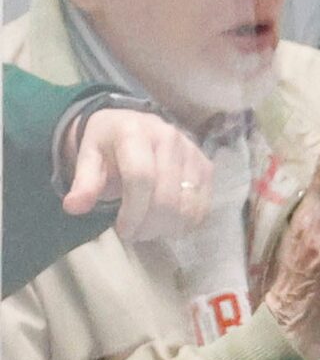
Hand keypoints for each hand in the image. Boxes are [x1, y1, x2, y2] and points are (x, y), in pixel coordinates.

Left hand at [65, 106, 211, 244]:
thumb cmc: (107, 145)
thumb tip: (74, 207)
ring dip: (168, 227)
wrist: (132, 124)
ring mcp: (192, 152)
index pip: (141, 178)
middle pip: (166, 196)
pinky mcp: (206, 165)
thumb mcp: (88, 158)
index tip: (122, 231)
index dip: (133, 211)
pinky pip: (203, 205)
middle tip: (133, 234)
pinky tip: (167, 223)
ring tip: (149, 229)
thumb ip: (83, 183)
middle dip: (149, 225)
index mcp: (135, 133)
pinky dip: (186, 222)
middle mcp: (169, 138)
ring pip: (188, 204)